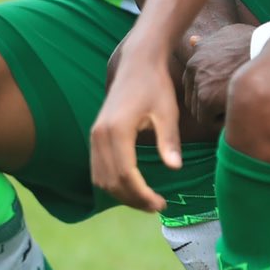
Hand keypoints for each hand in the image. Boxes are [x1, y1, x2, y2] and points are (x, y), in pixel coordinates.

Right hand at [90, 53, 182, 211]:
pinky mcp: (96, 135)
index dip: (142, 195)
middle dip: (133, 199)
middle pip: (111, 181)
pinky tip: (132, 187)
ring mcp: (95, 135)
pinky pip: (98, 168)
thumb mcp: (167, 112)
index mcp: (117, 130)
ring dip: (121, 194)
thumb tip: (174, 168)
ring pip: (101, 178)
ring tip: (146, 200)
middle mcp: (100, 135)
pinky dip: (112, 183)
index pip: (125, 175)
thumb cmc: (155, 85)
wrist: (137, 63)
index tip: (160, 204)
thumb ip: (169, 140)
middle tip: (157, 206)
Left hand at [181, 23, 254, 130]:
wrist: (269, 53)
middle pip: (193, 95)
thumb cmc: (255, 45)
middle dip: (208, 102)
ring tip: (234, 104)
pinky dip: (220, 120)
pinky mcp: (206, 98)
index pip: (192, 80)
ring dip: (214, 111)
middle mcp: (194, 65)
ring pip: (199, 109)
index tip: (224, 91)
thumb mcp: (229, 33)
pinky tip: (235, 110)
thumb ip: (209, 41)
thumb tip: (193, 40)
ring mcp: (198, 81)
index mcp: (198, 52)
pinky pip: (207, 119)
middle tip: (229, 101)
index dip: (209, 89)